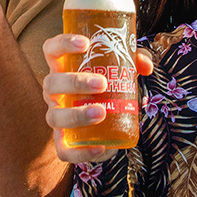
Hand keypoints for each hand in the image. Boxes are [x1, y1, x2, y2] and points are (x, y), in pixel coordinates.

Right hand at [42, 34, 154, 163]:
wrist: (103, 121)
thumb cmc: (108, 86)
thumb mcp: (121, 68)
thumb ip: (134, 61)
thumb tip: (145, 66)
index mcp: (63, 68)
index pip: (52, 50)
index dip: (63, 43)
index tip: (86, 44)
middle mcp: (54, 92)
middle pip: (51, 83)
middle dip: (75, 82)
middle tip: (102, 83)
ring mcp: (56, 117)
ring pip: (54, 116)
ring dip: (76, 115)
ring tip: (101, 112)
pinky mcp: (64, 143)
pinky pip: (64, 151)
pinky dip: (81, 153)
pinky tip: (102, 148)